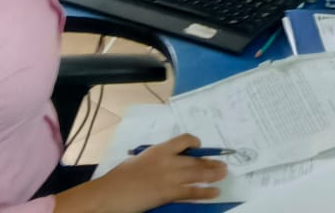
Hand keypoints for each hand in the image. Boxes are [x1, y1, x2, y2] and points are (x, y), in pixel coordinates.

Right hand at [58, 135, 226, 212]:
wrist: (111, 194)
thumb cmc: (119, 177)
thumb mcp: (138, 160)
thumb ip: (154, 159)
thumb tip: (163, 163)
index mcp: (159, 149)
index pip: (184, 140)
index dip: (195, 143)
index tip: (199, 147)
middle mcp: (168, 161)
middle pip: (195, 159)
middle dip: (210, 162)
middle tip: (222, 164)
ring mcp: (170, 177)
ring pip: (197, 174)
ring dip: (213, 174)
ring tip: (224, 174)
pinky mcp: (168, 193)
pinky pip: (191, 192)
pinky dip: (205, 192)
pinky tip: (214, 192)